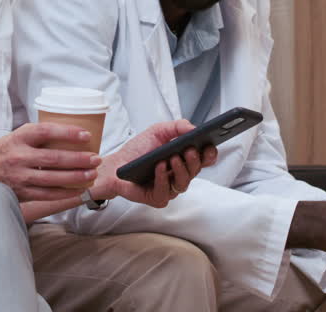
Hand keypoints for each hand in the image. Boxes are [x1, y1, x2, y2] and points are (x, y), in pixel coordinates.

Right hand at [0, 123, 101, 201]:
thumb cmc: (2, 153)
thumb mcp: (16, 138)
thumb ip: (37, 137)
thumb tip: (71, 135)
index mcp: (18, 138)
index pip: (46, 131)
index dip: (67, 132)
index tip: (86, 135)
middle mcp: (18, 156)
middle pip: (54, 158)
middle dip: (79, 159)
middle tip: (96, 158)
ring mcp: (19, 176)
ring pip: (53, 178)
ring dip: (76, 177)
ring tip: (91, 174)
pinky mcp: (21, 192)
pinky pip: (47, 194)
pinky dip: (65, 193)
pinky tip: (78, 191)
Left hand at [90, 119, 217, 208]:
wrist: (115, 165)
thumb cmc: (138, 151)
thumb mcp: (157, 132)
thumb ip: (176, 127)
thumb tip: (193, 128)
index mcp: (183, 159)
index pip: (203, 159)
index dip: (209, 154)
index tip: (209, 146)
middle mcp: (179, 175)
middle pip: (195, 171)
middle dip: (195, 160)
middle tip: (190, 150)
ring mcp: (170, 188)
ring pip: (183, 183)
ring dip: (180, 170)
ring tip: (173, 158)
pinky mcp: (158, 198)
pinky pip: (165, 191)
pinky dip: (162, 179)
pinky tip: (159, 168)